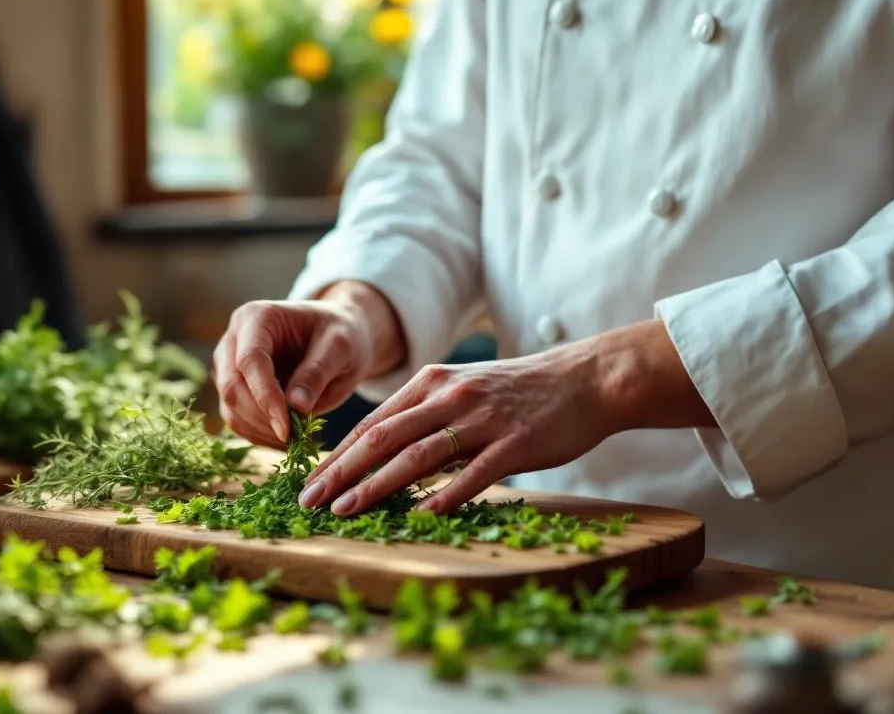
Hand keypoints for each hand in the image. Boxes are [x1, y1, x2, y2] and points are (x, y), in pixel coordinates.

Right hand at [213, 281, 404, 446]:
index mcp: (257, 317)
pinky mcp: (235, 390)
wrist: (335, 338)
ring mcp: (229, 366)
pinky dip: (260, 436)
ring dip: (261, 431)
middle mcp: (233, 340)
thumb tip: (297, 406)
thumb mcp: (340, 347)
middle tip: (297, 437)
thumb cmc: (339, 335)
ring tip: (298, 437)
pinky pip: (238, 420)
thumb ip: (318, 372)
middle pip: (232, 387)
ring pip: (231, 408)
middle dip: (263, 418)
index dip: (265, 396)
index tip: (287, 427)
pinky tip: (288, 438)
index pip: (250, 360)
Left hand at [297, 320, 714, 514]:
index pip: (373, 423)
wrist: (586, 379)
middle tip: (308, 502)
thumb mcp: (464, 390)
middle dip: (341, 472)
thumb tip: (381, 453)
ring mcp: (482, 419)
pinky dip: (447, 494)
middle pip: (383, 438)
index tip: (308, 483)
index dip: (336, 455)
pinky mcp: (515, 443)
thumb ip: (425, 415)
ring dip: (376, 485)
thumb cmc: (520, 392)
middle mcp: (450, 397)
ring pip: (418, 455)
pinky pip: (475, 472)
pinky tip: (422, 514)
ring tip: (346, 510)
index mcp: (432, 383)